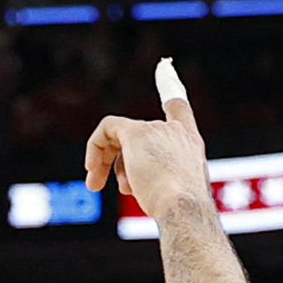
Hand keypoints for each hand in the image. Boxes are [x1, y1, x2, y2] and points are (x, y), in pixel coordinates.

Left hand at [81, 61, 211, 224]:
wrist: (184, 212)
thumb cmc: (182, 215)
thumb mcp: (174, 197)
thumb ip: (157, 183)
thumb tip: (130, 184)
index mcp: (190, 145)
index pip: (179, 109)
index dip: (170, 86)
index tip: (165, 66)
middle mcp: (176, 131)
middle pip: (136, 135)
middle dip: (116, 160)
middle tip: (98, 183)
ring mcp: (157, 130)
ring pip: (119, 136)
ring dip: (105, 161)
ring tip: (97, 185)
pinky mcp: (137, 134)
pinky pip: (107, 130)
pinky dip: (95, 148)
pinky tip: (92, 171)